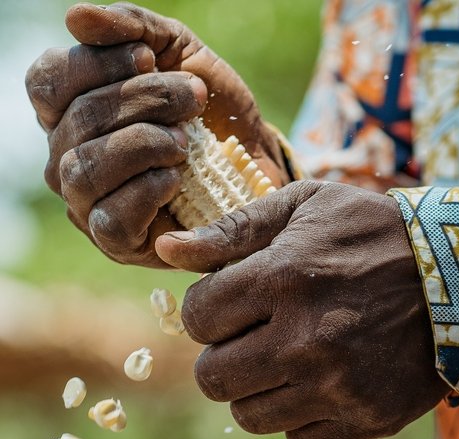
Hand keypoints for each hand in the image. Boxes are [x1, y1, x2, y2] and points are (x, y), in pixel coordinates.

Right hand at [26, 2, 286, 266]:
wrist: (258, 159)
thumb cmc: (210, 109)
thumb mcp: (180, 52)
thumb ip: (132, 28)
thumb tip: (76, 16)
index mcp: (71, 110)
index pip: (48, 81)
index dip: (97, 63)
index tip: (150, 57)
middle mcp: (67, 156)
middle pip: (78, 121)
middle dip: (144, 99)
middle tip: (192, 96)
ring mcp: (88, 203)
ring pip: (86, 169)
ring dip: (144, 144)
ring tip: (185, 140)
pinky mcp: (119, 243)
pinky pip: (111, 218)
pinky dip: (146, 191)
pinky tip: (176, 177)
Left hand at [155, 181, 448, 438]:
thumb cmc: (378, 232)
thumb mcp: (309, 206)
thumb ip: (234, 228)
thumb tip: (166, 249)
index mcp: (284, 278)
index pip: (197, 316)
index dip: (210, 307)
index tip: (237, 299)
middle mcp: (305, 339)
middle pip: (212, 377)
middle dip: (224, 353)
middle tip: (257, 334)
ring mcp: (338, 386)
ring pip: (250, 414)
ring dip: (260, 387)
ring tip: (291, 357)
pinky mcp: (366, 418)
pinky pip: (300, 438)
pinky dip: (303, 415)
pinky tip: (325, 381)